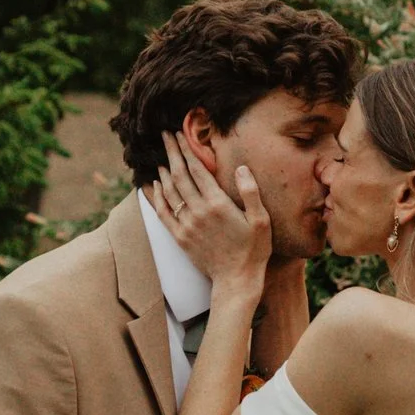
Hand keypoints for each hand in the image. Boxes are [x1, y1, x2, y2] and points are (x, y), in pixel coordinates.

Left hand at [152, 136, 271, 296]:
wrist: (236, 280)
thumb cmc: (254, 250)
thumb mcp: (261, 220)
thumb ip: (251, 192)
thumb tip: (241, 168)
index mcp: (218, 204)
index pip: (197, 169)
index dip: (187, 150)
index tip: (179, 134)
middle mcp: (198, 212)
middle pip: (179, 175)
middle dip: (171, 153)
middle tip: (165, 136)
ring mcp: (186, 225)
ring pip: (169, 192)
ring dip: (163, 172)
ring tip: (161, 158)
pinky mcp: (180, 237)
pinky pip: (162, 213)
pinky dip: (155, 197)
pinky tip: (153, 186)